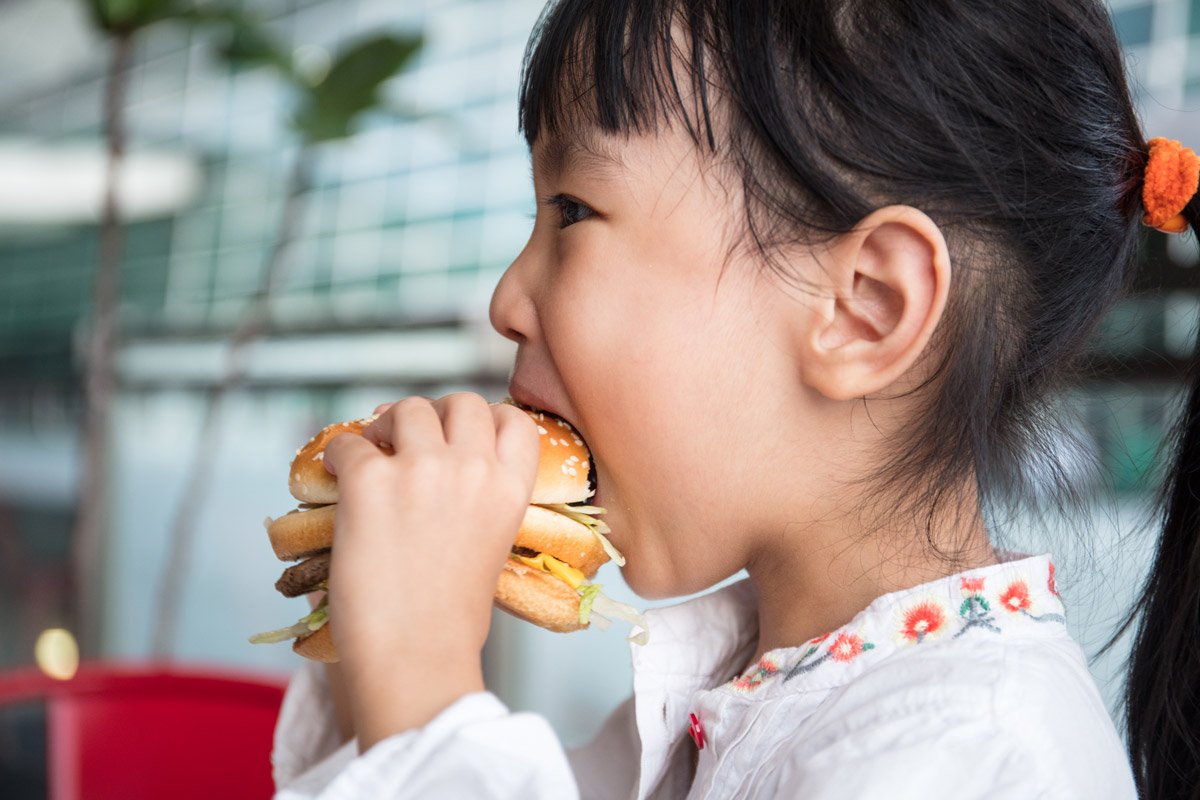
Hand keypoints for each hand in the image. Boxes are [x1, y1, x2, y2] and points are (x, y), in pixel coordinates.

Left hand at [321, 393, 538, 747]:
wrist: (416, 655)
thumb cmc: (452, 619)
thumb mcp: (490, 548)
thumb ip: (479, 502)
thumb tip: (442, 476)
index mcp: (510, 489)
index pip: (513, 419)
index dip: (485, 417)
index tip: (459, 432)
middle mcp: (473, 469)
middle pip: (460, 402)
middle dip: (434, 413)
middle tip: (409, 439)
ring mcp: (421, 470)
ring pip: (407, 409)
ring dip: (387, 426)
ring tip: (373, 454)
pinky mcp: (370, 482)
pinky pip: (348, 444)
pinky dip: (339, 455)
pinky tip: (338, 479)